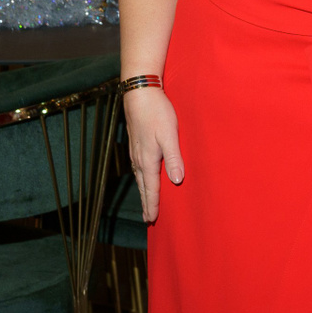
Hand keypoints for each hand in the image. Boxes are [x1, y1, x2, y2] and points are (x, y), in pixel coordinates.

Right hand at [124, 87, 183, 221]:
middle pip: (143, 186)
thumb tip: (176, 181)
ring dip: (143, 191)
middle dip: (146, 202)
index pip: (151, 188)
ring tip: (146, 202)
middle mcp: (138, 159)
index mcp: (148, 160)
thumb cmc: (157, 113)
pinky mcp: (135, 142)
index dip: (153, 205)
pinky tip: (143, 176)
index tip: (152, 220)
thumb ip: (173, 158)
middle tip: (148, 219)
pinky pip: (138, 167)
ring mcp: (135, 150)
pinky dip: (141, 178)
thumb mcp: (169, 135)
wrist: (139, 92)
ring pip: (139, 177)